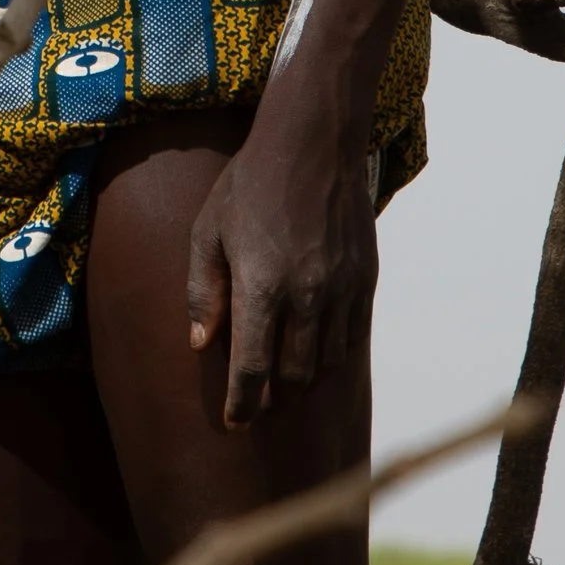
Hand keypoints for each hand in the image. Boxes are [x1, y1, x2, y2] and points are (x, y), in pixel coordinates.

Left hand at [187, 106, 377, 425]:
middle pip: (292, 377)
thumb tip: (200, 342)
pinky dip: (331, 353)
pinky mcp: (364, 279)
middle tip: (255, 400)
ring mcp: (341, 289)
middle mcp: (306, 296)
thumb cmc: (250, 183)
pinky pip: (351, 337)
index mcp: (261, 287)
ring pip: (324, 363)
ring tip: (282, 376)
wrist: (313, 142)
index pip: (252, 370)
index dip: (241, 404)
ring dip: (301, 378)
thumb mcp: (208, 232)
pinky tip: (313, 349)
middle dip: (271, 397)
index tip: (234, 422)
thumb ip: (203, 290)